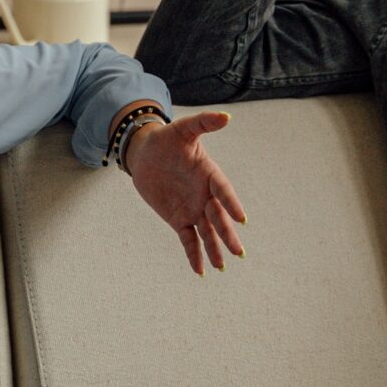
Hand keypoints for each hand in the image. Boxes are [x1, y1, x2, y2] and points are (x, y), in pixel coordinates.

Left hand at [126, 111, 247, 274]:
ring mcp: (193, 209)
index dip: (231, 203)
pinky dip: (194, 254)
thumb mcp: (183, 129)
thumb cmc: (168, 139)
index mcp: (210, 174)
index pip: (223, 190)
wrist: (146, 153)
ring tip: (223, 266)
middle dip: (227, 235)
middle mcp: (205, 195)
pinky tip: (202, 270)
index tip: (241, 218)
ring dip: (214, 249)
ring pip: (206, 232)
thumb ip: (203, 123)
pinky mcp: (179, 219)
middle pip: (218, 217)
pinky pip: (188, 239)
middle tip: (239, 252)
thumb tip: (226, 116)